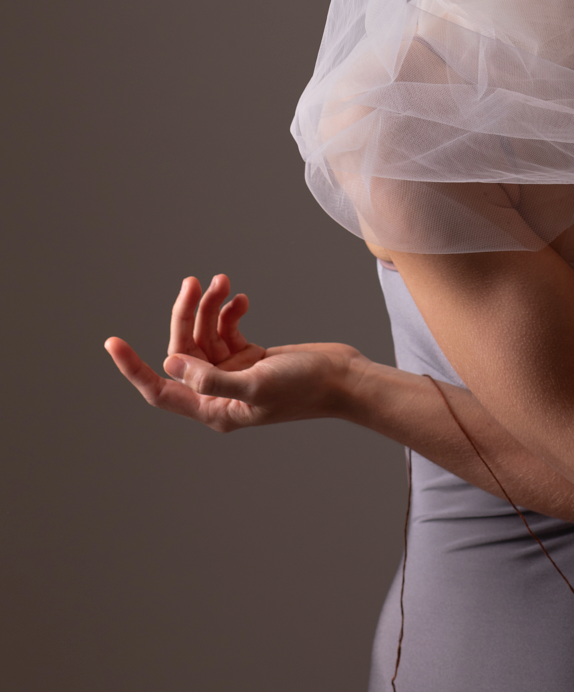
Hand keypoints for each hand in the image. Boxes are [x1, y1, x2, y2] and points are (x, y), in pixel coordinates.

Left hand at [105, 274, 365, 433]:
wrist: (344, 378)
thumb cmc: (305, 387)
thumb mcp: (256, 382)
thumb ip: (211, 376)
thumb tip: (172, 365)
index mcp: (214, 409)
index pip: (161, 390)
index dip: (134, 369)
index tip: (113, 343)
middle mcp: (219, 392)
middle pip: (184, 352)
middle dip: (185, 316)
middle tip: (193, 283)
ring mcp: (234, 373)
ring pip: (206, 335)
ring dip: (210, 307)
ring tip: (222, 282)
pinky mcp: (251, 356)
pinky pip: (227, 330)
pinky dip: (229, 311)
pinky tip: (241, 299)